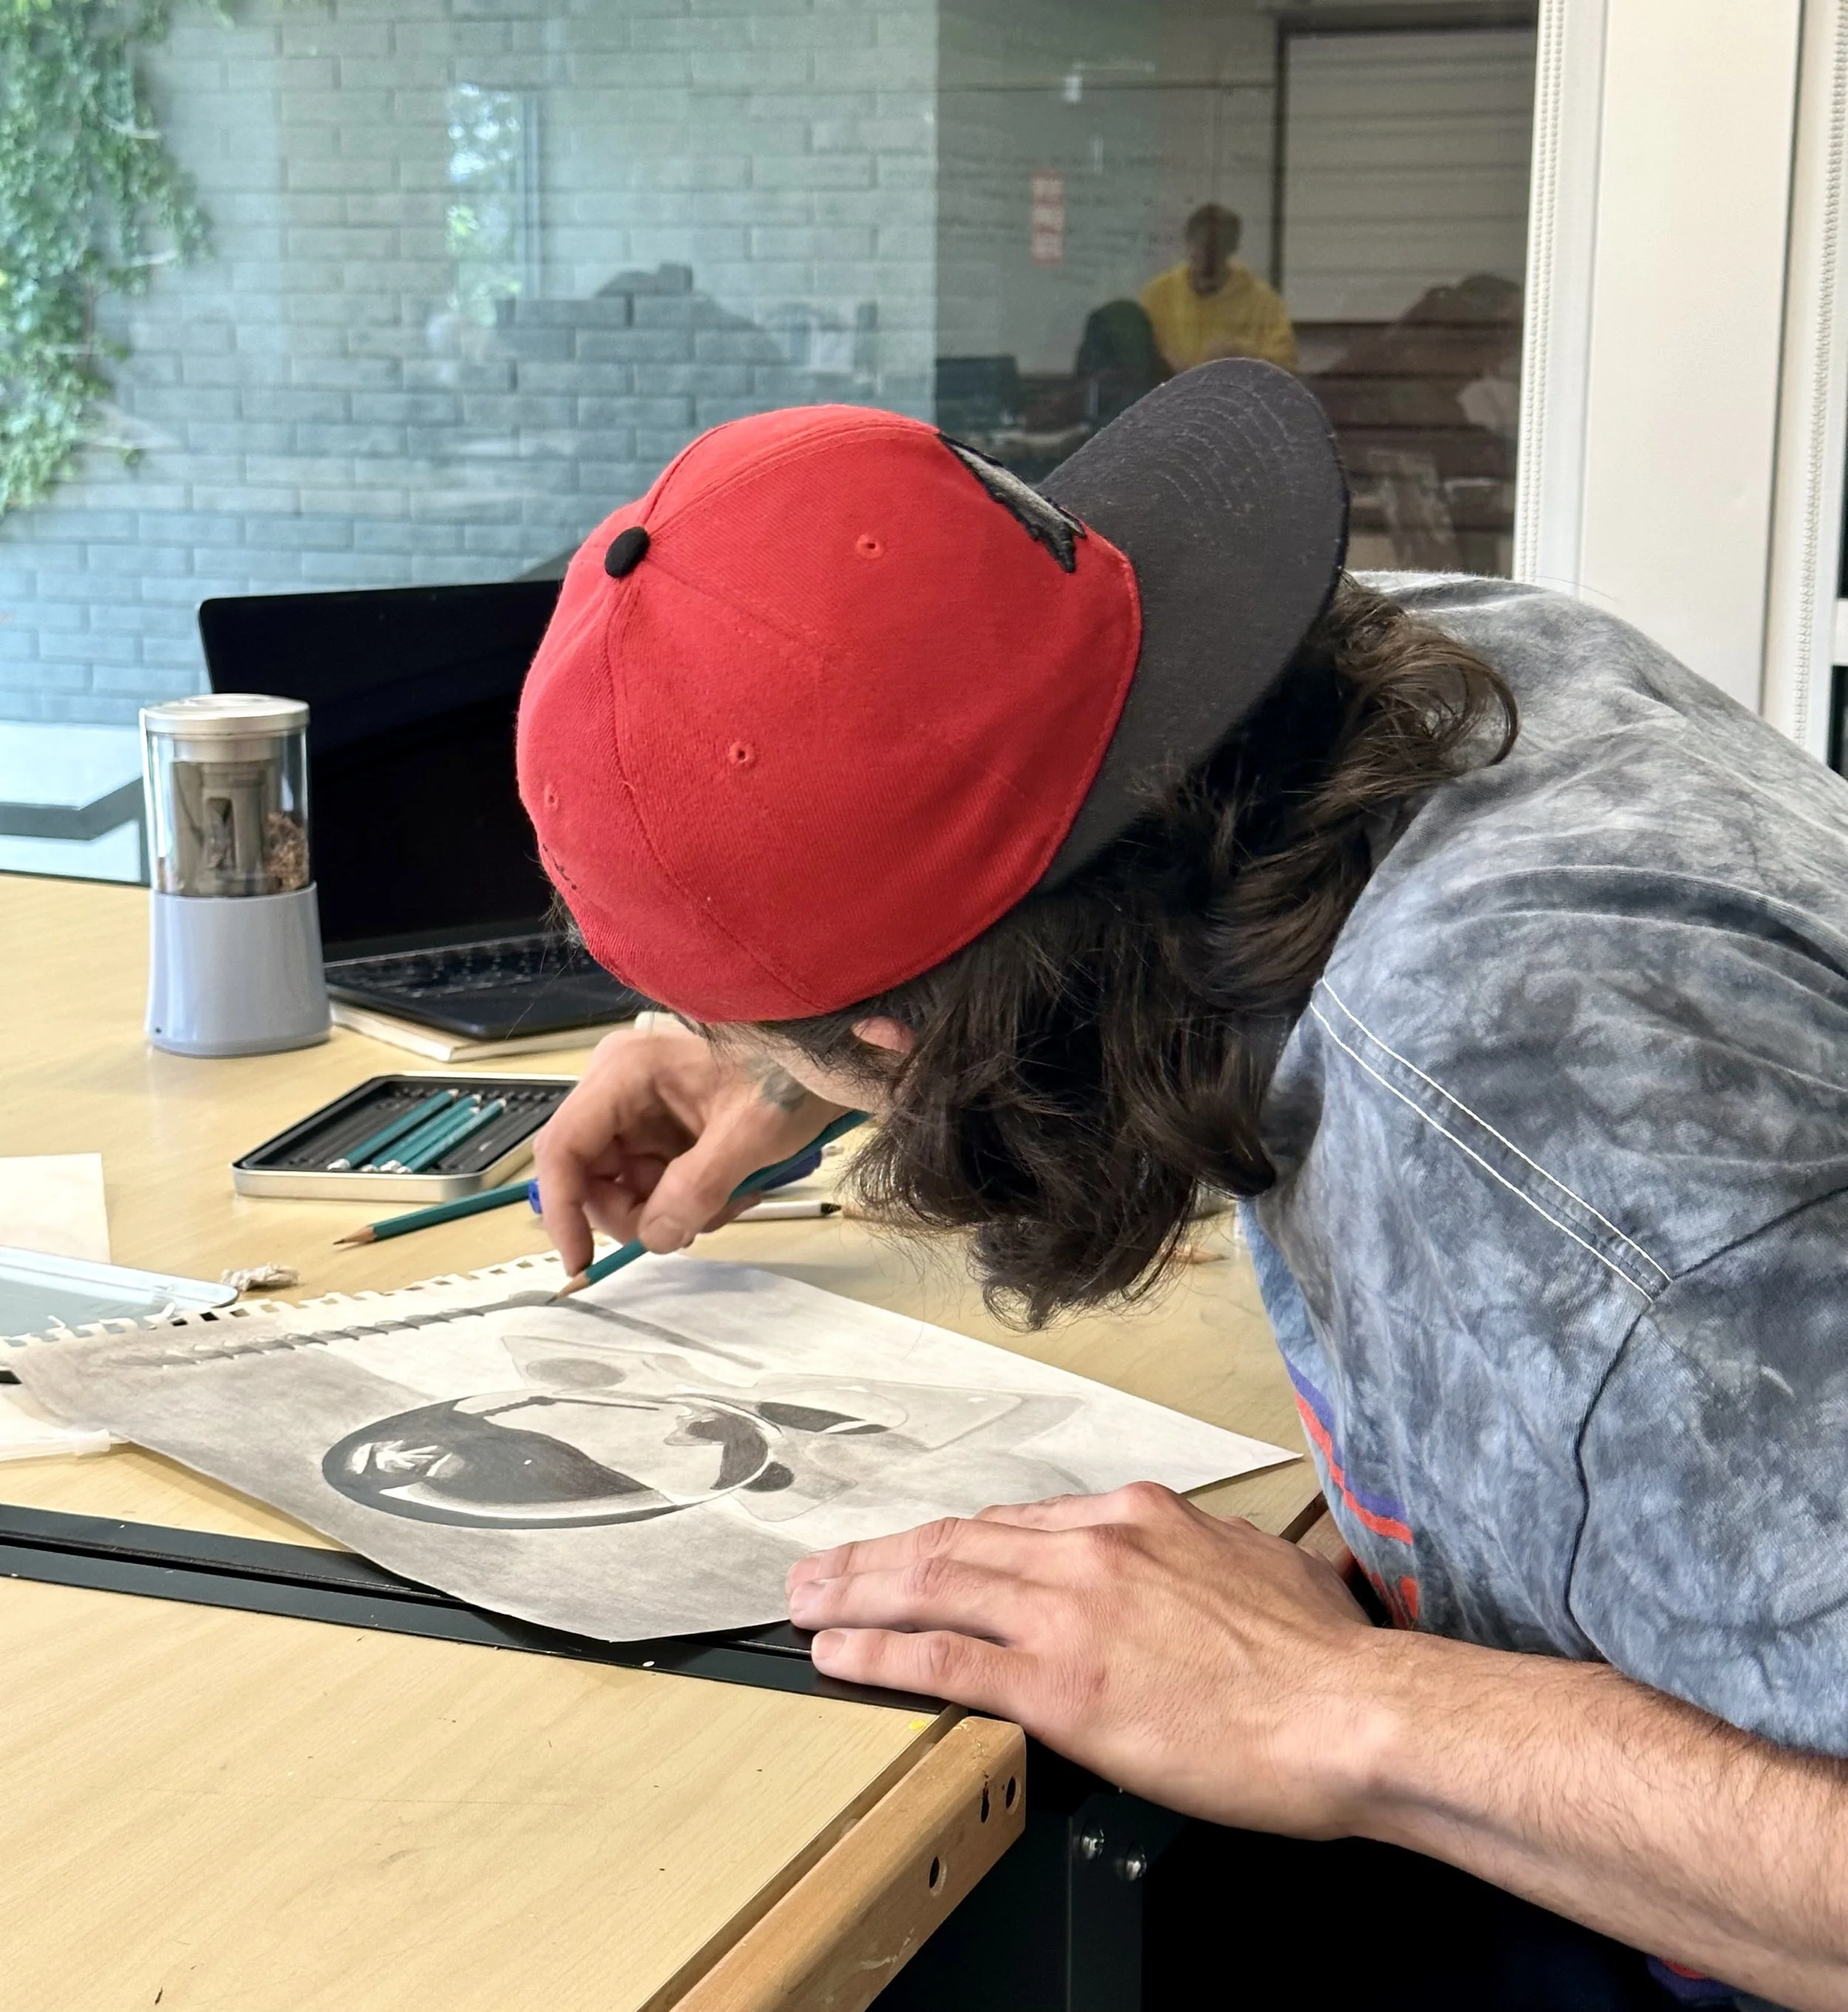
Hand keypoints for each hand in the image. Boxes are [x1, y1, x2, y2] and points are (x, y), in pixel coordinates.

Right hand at [532, 1025, 849, 1273]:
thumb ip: (695, 1189)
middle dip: (637, 1213)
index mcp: (625, 1072)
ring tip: (727, 1200)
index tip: (581, 1262)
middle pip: (589, 1177)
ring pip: (621, 1188)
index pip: (563, 1149)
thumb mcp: (749, 1135)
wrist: (829, 1060)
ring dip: (669, 1210)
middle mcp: (618, 1087)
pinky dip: (684, 1201)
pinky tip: (727, 1191)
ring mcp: (638, 1109)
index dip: (563, 1211)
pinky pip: (650, 1183)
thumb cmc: (790, 1078)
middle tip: (691, 1225)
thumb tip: (654, 1237)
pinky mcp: (660, 1128)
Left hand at [786, 1482, 1387, 1834]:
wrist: (1351, 1711)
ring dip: (856, 1593)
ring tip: (807, 1603)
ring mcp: (1070, 1613)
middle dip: (877, 1555)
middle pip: (956, 1542)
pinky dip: (881, 1651)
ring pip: (934, 1586)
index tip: (915, 1551)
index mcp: (1139, 1520)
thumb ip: (1214, 1557)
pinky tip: (841, 1653)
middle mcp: (1093, 1549)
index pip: (1015, 1524)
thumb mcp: (1267, 1569)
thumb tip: (1212, 1564)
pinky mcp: (1061, 1685)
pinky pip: (946, 1658)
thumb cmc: (1323, 1657)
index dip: (950, 1541)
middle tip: (820, 1568)